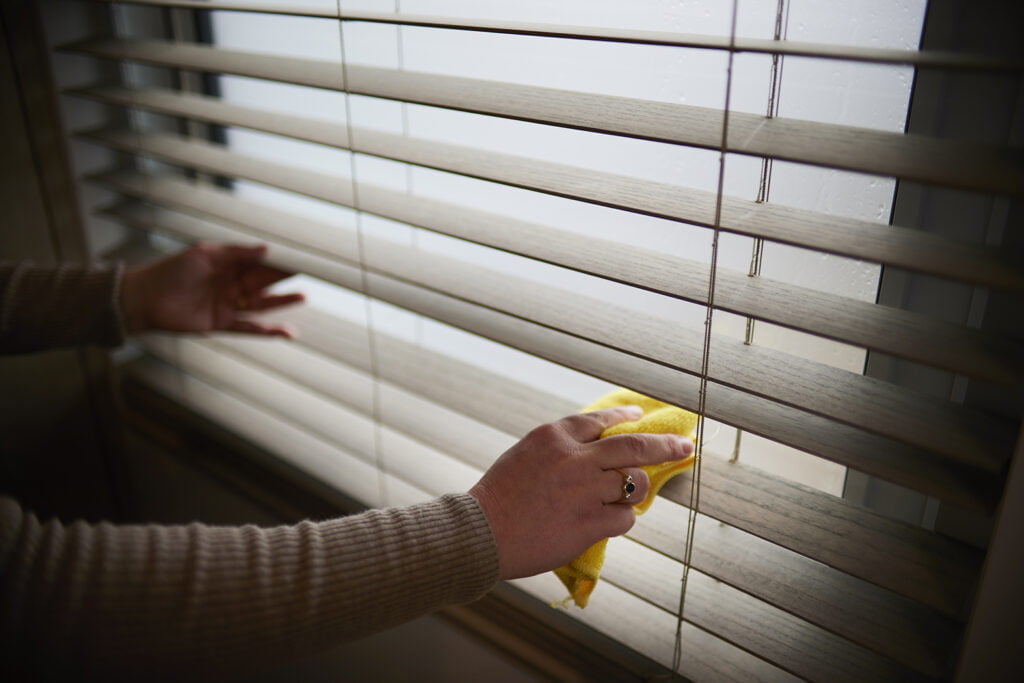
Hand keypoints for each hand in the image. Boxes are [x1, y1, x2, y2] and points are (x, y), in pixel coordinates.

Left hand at [120, 243, 304, 336]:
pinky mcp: (222, 324)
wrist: (144, 298)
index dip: (280, 260)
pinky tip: (286, 331)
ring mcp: (228, 305)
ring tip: (303, 296)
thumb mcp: (206, 254)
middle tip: (310, 274)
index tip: (300, 257)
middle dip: (285, 279)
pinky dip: (268, 331)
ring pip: (262, 304)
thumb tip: (267, 249)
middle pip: (265, 282)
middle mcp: (231, 285)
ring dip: (282, 302)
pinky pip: (250, 328)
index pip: (260, 262)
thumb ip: (238, 253)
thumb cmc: (171, 271)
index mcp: (229, 264)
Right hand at [469, 406, 694, 579]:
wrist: (480, 532)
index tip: (642, 418)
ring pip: (634, 483)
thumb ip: (561, 449)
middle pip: (634, 446)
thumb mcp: (526, 455)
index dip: (626, 419)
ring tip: (626, 497)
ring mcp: (584, 491)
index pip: (601, 421)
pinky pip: (625, 518)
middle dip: (665, 445)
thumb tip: (597, 451)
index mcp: (554, 436)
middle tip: (685, 445)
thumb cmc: (498, 497)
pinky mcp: (588, 523)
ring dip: (636, 490)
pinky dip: (621, 519)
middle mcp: (574, 458)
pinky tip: (607, 522)